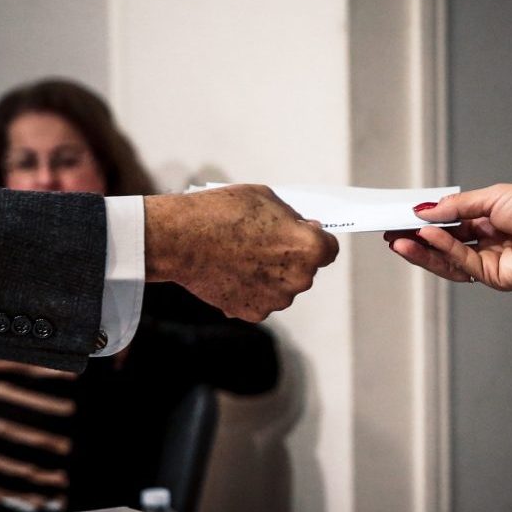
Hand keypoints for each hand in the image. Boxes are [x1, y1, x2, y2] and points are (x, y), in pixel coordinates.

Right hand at [145, 185, 338, 320]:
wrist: (181, 239)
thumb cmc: (223, 211)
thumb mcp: (267, 198)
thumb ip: (291, 218)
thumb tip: (304, 228)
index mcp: (309, 248)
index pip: (329, 249)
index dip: (315, 239)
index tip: (300, 234)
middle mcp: (299, 278)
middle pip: (305, 269)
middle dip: (290, 258)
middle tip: (262, 243)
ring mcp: (277, 299)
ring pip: (282, 287)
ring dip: (271, 276)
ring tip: (241, 258)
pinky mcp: (253, 313)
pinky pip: (261, 300)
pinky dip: (250, 291)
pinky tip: (231, 273)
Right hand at [384, 184, 511, 293]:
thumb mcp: (490, 197)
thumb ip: (455, 208)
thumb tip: (422, 211)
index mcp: (485, 222)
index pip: (446, 225)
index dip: (423, 223)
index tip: (398, 218)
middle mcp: (484, 244)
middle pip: (441, 245)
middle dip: (415, 239)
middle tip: (390, 232)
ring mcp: (487, 263)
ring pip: (446, 260)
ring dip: (421, 250)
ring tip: (400, 239)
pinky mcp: (493, 277)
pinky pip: (461, 264)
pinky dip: (442, 251)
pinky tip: (428, 237)